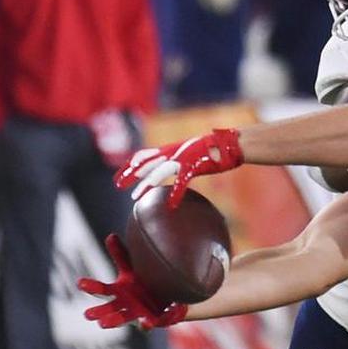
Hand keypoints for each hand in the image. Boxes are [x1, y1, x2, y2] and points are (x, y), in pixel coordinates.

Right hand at [78, 234, 186, 329]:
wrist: (162, 297)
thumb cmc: (141, 281)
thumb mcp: (131, 268)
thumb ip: (121, 255)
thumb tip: (111, 235)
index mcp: (117, 291)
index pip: (101, 290)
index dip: (91, 286)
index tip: (79, 283)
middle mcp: (123, 305)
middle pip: (108, 309)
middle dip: (99, 312)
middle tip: (87, 314)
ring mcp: (136, 314)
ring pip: (123, 319)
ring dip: (115, 321)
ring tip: (103, 324)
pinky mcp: (150, 320)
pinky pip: (147, 323)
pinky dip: (146, 324)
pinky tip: (146, 323)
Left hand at [114, 128, 242, 207]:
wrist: (229, 143)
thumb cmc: (213, 150)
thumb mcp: (190, 153)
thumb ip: (179, 161)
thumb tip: (172, 170)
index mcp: (170, 150)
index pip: (144, 155)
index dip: (130, 165)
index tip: (119, 175)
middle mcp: (173, 152)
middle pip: (146, 163)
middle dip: (130, 174)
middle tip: (118, 185)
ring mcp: (183, 158)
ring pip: (159, 172)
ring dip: (146, 184)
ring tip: (135, 196)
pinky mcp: (195, 165)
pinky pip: (182, 181)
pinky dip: (176, 193)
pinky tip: (170, 204)